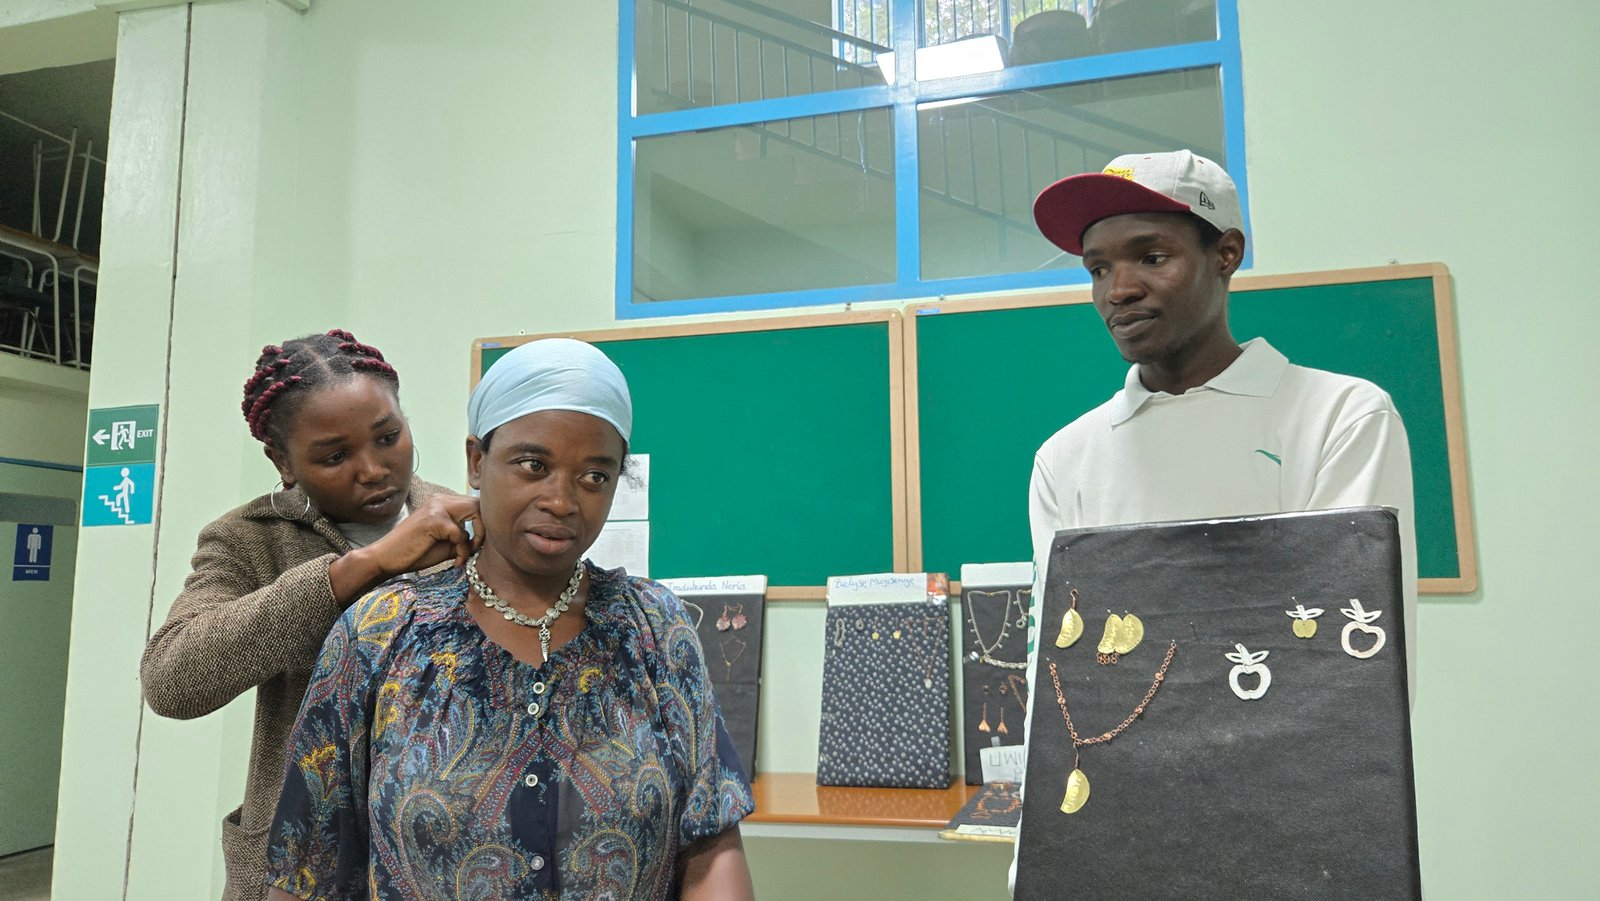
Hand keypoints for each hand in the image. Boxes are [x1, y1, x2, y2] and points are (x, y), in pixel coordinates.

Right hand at [329, 495, 481, 601]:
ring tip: (464, 555)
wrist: (386, 558)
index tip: (474, 546)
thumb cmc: (414, 553)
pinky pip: (461, 533)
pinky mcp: (434, 520)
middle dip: (484, 527)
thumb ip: (463, 538)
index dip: (481, 525)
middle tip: (475, 548)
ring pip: (474, 511)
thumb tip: (485, 540)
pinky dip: (462, 550)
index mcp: (441, 502)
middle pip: (478, 503)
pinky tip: (455, 561)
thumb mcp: (445, 544)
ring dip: (476, 536)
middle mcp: (439, 499)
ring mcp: (436, 507)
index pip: (474, 504)